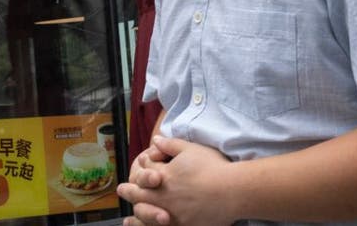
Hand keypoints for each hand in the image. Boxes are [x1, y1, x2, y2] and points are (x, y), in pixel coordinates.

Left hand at [118, 136, 237, 225]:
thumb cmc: (214, 168)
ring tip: (127, 221)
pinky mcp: (183, 225)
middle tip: (121, 190)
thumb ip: (170, 145)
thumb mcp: (191, 150)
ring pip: (146, 215)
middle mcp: (164, 195)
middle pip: (140, 194)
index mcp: (164, 175)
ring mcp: (173, 212)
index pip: (145, 171)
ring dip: (136, 216)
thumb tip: (155, 139)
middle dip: (129, 191)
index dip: (142, 167)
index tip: (140, 166)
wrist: (235, 191)